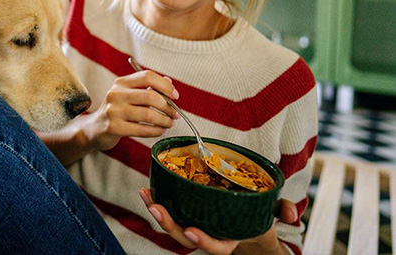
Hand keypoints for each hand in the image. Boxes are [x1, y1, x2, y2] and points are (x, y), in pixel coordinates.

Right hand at [83, 70, 179, 151]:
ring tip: (169, 123)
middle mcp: (115, 94)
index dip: (165, 86)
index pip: (147, 76)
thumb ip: (148, 88)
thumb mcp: (129, 95)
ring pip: (148, 114)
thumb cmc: (117, 110)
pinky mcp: (114, 128)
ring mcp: (113, 111)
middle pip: (150, 96)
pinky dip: (156, 131)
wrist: (95, 128)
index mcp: (121, 83)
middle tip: (175, 114)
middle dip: (168, 107)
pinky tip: (159, 130)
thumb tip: (169, 82)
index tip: (175, 96)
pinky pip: (142, 130)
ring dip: (164, 120)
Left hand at [138, 188, 298, 254]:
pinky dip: (159, 201)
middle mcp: (209, 235)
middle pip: (185, 237)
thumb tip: (290, 212)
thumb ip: (282, 211)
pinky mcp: (186, 212)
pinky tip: (148, 189)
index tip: (192, 231)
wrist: (246, 220)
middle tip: (157, 208)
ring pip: (173, 225)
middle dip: (169, 224)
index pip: (216, 247)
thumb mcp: (272, 214)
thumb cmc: (257, 216)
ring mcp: (195, 224)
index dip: (204, 241)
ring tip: (146, 194)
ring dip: (157, 211)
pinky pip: (171, 211)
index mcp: (228, 239)